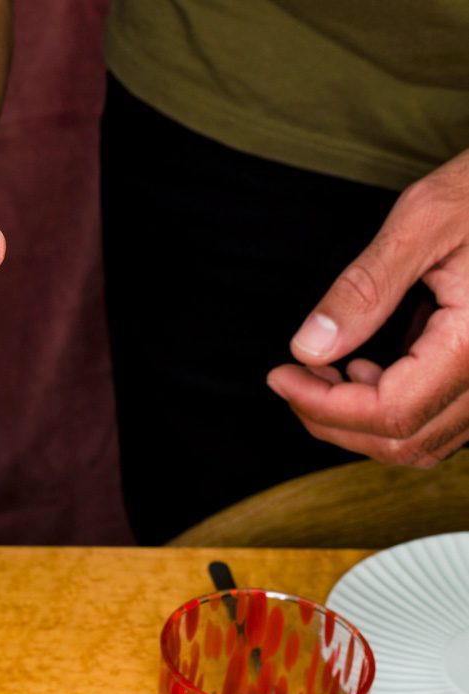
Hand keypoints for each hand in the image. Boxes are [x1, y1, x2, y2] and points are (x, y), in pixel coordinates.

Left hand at [267, 150, 468, 465]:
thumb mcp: (426, 218)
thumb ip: (366, 287)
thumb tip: (308, 348)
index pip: (391, 413)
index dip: (322, 406)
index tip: (280, 375)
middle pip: (405, 442)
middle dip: (334, 420)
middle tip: (291, 378)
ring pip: (427, 440)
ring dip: (363, 420)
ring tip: (323, 372)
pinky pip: (447, 418)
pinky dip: (397, 407)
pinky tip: (369, 366)